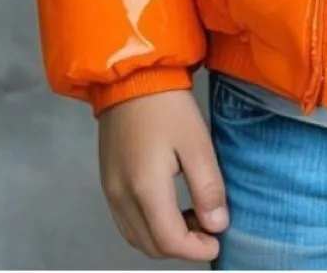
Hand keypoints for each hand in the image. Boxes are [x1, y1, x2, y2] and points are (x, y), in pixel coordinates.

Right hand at [99, 89, 228, 261]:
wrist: (130, 77)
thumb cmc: (167, 106)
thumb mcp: (197, 142)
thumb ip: (207, 187)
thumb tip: (217, 225)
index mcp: (145, 188)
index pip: (169, 240)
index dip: (196, 250)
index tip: (218, 242)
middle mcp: (121, 196)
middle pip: (151, 245)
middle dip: (182, 247)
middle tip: (209, 230)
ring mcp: (110, 190)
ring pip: (136, 236)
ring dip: (165, 238)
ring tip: (194, 218)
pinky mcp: (108, 181)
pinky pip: (127, 220)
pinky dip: (150, 226)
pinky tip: (171, 207)